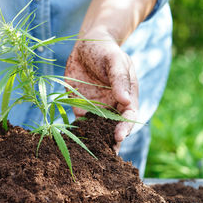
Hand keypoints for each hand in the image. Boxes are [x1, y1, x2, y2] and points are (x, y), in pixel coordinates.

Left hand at [65, 31, 137, 151]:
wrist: (87, 46)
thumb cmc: (106, 51)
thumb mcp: (115, 61)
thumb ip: (119, 79)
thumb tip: (126, 101)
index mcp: (127, 97)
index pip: (129, 117)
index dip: (125, 128)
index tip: (118, 136)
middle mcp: (112, 107)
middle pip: (114, 128)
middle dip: (111, 142)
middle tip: (106, 156)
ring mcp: (96, 109)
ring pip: (98, 130)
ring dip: (95, 142)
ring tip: (90, 157)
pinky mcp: (80, 108)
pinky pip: (80, 123)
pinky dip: (78, 134)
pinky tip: (73, 144)